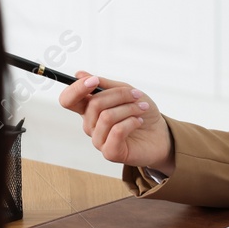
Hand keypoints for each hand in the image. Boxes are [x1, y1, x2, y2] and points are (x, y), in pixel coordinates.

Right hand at [57, 71, 173, 171]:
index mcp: (89, 109)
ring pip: (106, 116)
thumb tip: (79, 74)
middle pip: (93, 104)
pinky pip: (116, 131)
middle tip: (136, 95)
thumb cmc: (141, 112)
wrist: (160, 134)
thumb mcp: (125, 91)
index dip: (76, 89)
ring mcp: (99, 140)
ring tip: (142, 108)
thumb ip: (103, 85)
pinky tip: (138, 121)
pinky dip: (131, 122)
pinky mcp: (110, 152)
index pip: (68, 100)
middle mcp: (90, 125)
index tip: (94, 80)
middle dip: (119, 95)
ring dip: (129, 108)